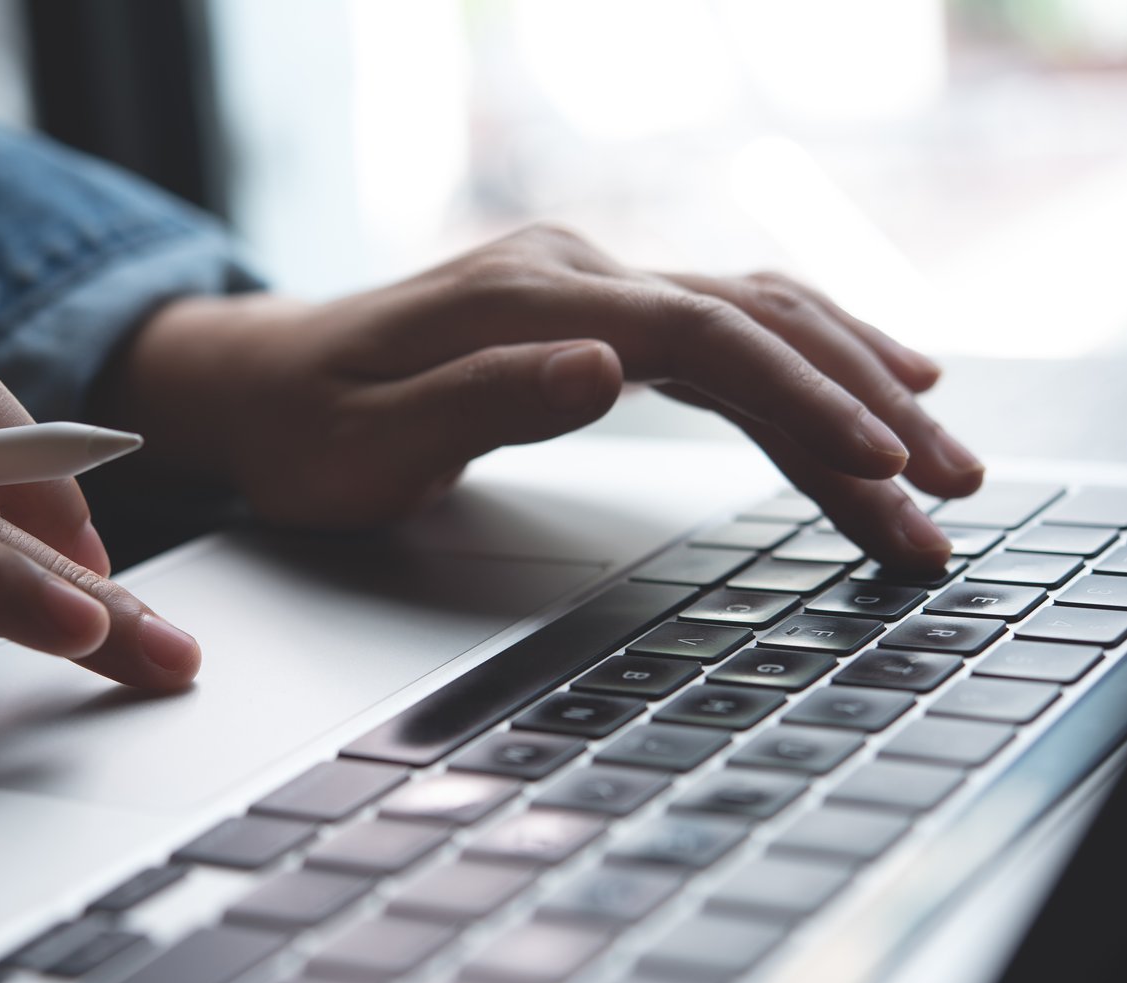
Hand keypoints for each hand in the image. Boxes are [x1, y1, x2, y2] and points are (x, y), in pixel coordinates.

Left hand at [101, 225, 978, 566]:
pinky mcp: (588, 313)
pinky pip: (719, 330)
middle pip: (752, 321)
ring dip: (848, 381)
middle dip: (859, 403)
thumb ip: (485, 402)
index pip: (701, 339)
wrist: (253, 385)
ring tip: (934, 452)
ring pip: (752, 317)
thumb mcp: (368, 441)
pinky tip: (853, 385)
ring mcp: (585, 285)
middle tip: (949, 489)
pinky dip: (796, 362)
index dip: (799, 400)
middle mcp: (571, 274)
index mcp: (528, 300)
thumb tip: (610, 368)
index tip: (876, 466)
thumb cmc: (302, 429)